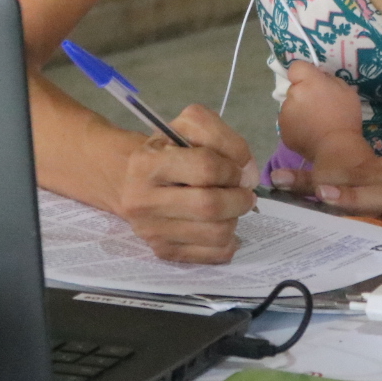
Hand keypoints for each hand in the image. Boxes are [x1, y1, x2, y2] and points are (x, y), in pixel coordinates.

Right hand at [116, 104, 257, 263]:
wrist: (134, 180)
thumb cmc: (168, 151)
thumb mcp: (188, 127)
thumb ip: (224, 139)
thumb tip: (247, 176)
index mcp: (146, 163)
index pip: (206, 168)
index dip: (231, 168)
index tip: (234, 169)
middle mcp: (142, 201)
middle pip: (211, 207)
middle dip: (239, 198)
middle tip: (242, 192)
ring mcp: (151, 232)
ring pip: (217, 234)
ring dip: (234, 218)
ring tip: (228, 206)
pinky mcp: (164, 252)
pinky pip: (215, 254)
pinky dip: (230, 241)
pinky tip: (221, 224)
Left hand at [278, 61, 372, 168]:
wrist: (337, 147)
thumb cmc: (345, 117)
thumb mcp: (346, 91)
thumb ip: (329, 79)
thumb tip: (320, 76)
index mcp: (308, 81)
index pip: (296, 67)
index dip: (304, 74)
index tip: (313, 83)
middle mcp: (293, 94)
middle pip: (294, 89)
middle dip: (303, 95)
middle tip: (318, 108)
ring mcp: (285, 112)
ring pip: (290, 106)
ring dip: (298, 111)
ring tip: (314, 124)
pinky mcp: (282, 129)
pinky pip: (288, 122)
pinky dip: (296, 126)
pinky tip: (308, 133)